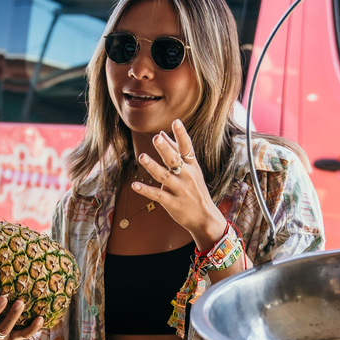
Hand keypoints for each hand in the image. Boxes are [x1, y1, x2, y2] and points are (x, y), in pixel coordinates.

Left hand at [132, 119, 226, 250]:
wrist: (205, 218)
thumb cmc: (195, 190)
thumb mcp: (190, 169)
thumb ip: (175, 151)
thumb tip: (161, 133)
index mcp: (192, 166)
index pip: (186, 148)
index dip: (181, 135)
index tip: (176, 121)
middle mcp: (187, 176)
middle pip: (174, 160)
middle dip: (166, 149)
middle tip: (157, 137)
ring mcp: (180, 190)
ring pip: (164, 177)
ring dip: (152, 167)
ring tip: (142, 157)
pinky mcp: (172, 203)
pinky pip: (157, 196)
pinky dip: (145, 190)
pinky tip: (134, 185)